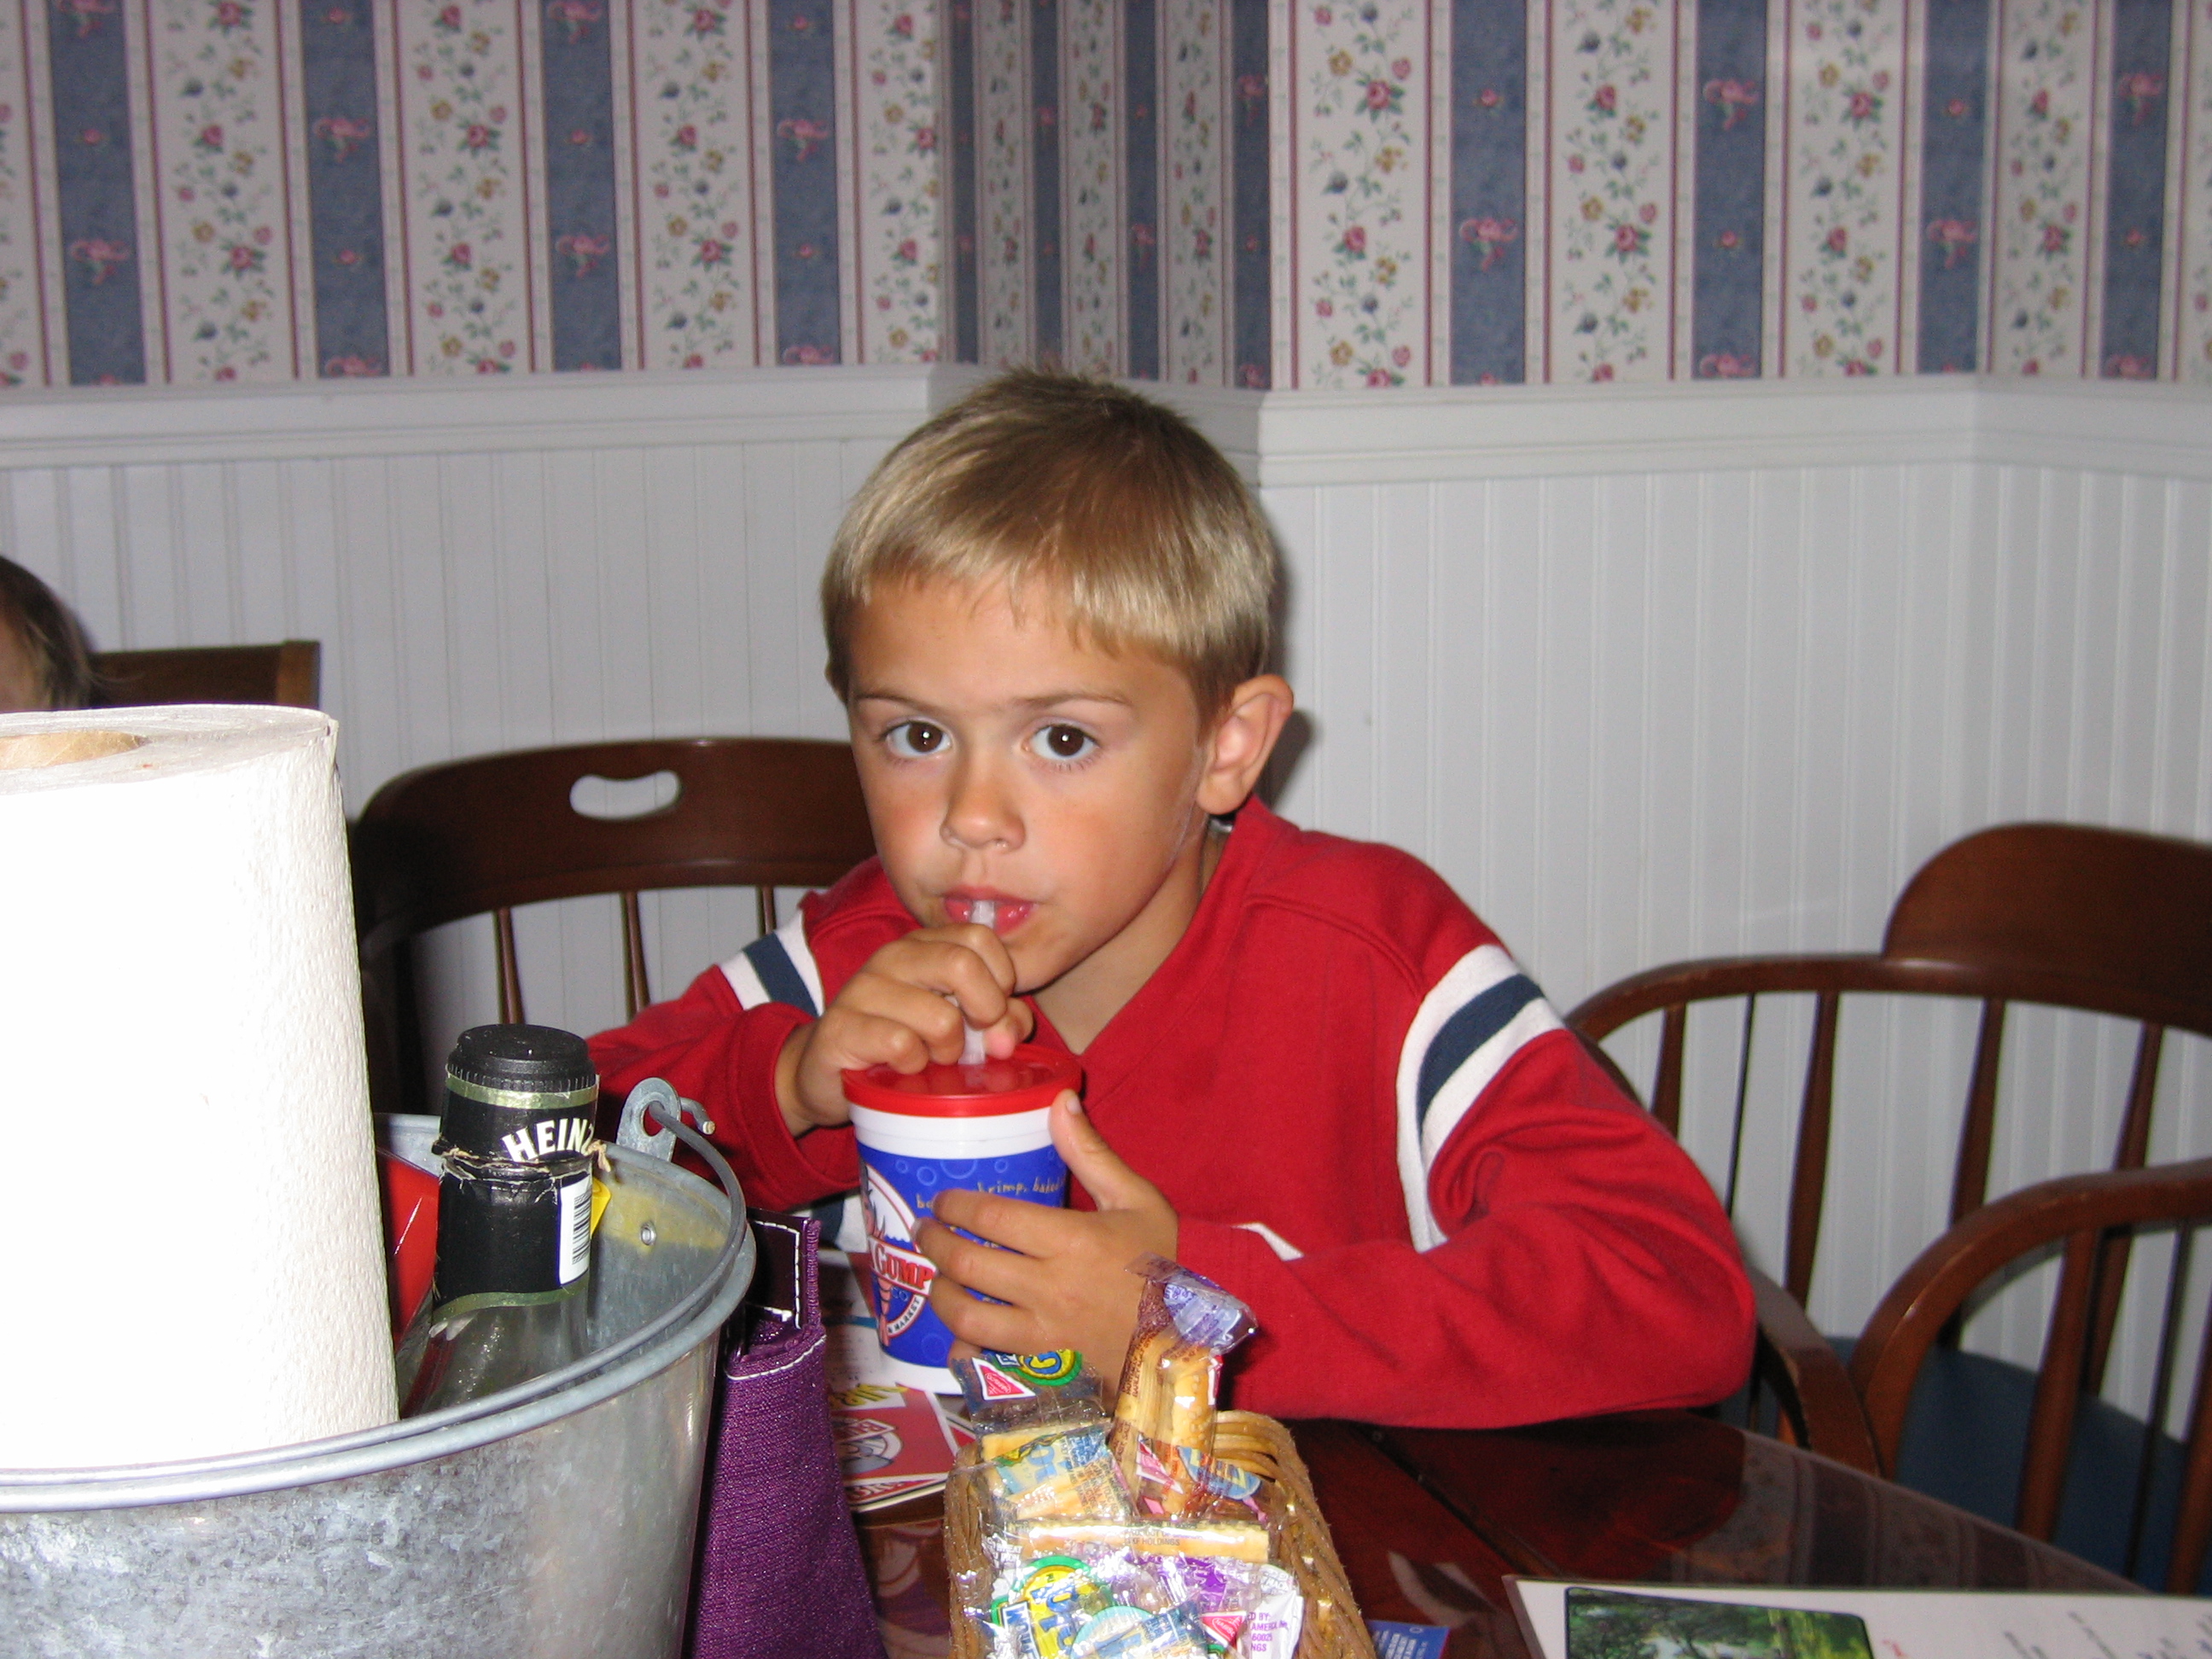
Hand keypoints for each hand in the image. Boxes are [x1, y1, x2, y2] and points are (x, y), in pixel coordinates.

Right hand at [776, 926, 1034, 1136]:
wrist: (828, 1074)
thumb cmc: (903, 1046)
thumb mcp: (961, 1029)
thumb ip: (999, 1020)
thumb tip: (1008, 1036)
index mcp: (924, 946)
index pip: (981, 938)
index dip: (1000, 982)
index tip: (989, 1015)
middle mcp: (892, 957)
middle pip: (962, 964)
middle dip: (984, 1013)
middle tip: (972, 1041)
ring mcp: (863, 989)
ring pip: (940, 1017)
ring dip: (947, 1051)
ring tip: (931, 1058)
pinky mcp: (841, 1027)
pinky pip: (903, 1046)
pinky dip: (914, 1066)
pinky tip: (902, 1068)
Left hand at [914, 1093, 1177, 1380]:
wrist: (1187, 1331)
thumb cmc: (1161, 1259)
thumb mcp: (1135, 1198)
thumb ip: (1090, 1152)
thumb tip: (1060, 1099)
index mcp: (1071, 1240)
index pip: (993, 1219)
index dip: (956, 1207)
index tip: (943, 1200)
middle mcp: (1051, 1287)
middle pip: (969, 1266)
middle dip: (936, 1244)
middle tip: (926, 1230)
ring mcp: (1045, 1331)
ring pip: (969, 1317)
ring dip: (942, 1294)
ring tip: (938, 1276)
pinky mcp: (1046, 1364)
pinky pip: (989, 1359)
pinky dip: (963, 1348)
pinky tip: (957, 1333)